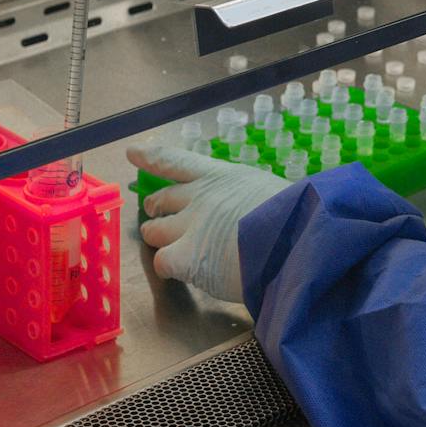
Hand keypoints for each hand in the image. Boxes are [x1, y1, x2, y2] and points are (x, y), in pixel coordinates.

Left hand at [130, 143, 293, 302]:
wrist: (292, 239)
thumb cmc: (293, 213)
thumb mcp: (268, 191)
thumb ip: (246, 197)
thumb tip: (247, 212)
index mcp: (221, 176)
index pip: (177, 161)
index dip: (152, 158)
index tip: (132, 153)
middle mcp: (198, 197)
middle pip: (160, 200)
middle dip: (156, 209)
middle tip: (156, 217)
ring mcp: (188, 226)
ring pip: (154, 231)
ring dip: (159, 239)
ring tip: (169, 249)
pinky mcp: (185, 257)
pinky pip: (163, 263)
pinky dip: (171, 268)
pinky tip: (184, 273)